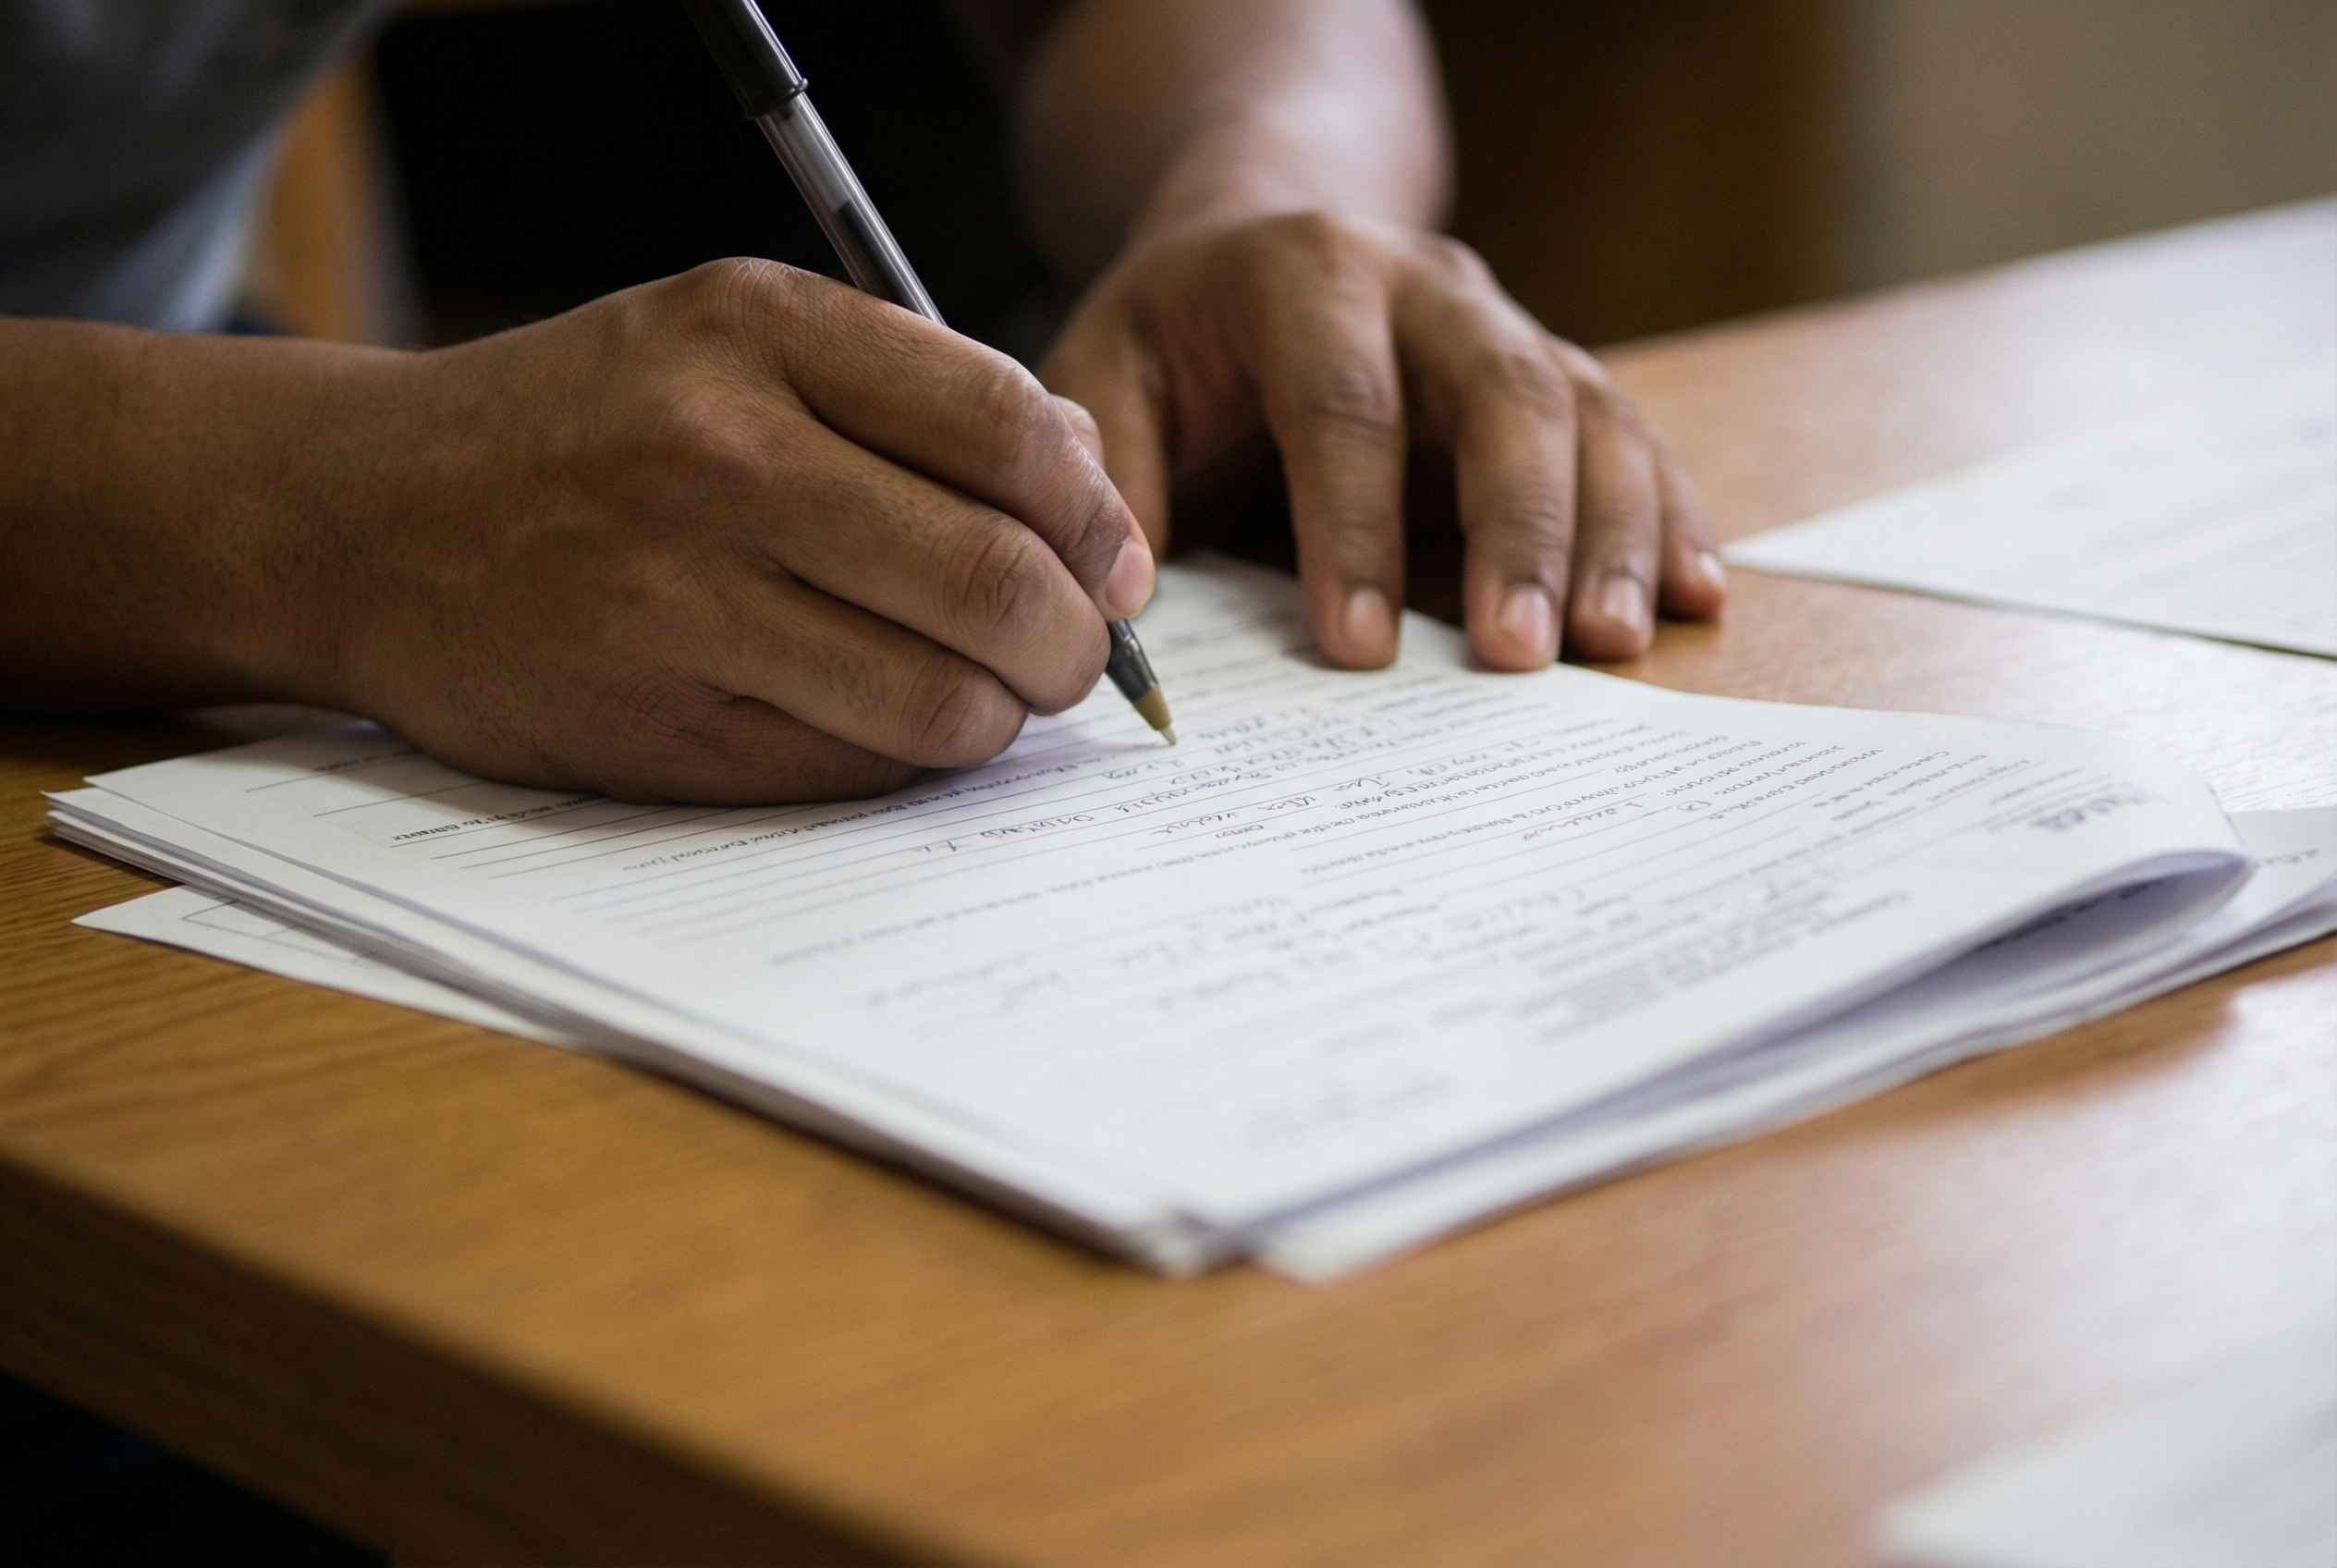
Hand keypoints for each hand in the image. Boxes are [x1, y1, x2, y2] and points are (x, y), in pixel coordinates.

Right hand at [306, 260, 1153, 802]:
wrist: (367, 518)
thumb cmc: (589, 427)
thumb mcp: (734, 341)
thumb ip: (913, 391)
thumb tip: (1093, 484)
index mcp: (758, 331)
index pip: (1013, 431)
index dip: (1097, 517)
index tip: (1109, 564)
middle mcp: (720, 457)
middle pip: (1000, 582)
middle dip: (1075, 644)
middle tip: (1070, 655)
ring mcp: (679, 602)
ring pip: (943, 702)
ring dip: (999, 718)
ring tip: (981, 695)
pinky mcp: (654, 726)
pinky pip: (852, 770)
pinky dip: (902, 760)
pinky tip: (877, 720)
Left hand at [1039, 212, 1725, 669]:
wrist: (1266, 243)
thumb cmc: (1180, 336)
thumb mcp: (1106, 370)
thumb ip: (1113, 469)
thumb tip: (1127, 593)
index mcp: (1307, 277)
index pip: (1342, 401)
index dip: (1355, 526)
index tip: (1360, 645)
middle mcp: (1429, 289)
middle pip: (1504, 394)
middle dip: (1520, 527)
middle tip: (1519, 653)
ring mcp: (1508, 329)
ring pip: (1590, 414)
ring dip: (1614, 532)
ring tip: (1615, 644)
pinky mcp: (1558, 377)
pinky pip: (1633, 439)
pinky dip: (1671, 516)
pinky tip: (1695, 596)